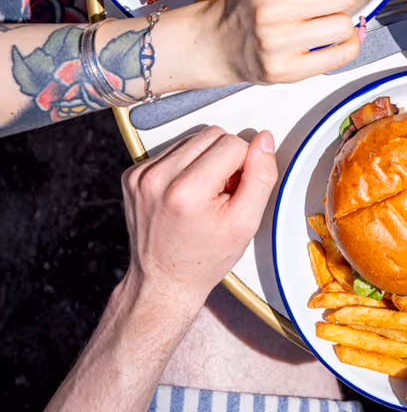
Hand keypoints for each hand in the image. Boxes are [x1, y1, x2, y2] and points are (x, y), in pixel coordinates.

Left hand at [121, 126, 277, 308]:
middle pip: (213, 135)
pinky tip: (186, 193)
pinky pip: (174, 150)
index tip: (234, 193)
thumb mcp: (246, 223)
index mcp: (186, 190)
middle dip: (225, 159)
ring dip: (205, 160)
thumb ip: (261, 177)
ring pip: (194, 139)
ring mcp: (141, 175)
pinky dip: (186, 165)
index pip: (233, 143)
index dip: (244, 166)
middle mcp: (157, 178)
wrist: (163, 281)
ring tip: (203, 195)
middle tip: (220, 194)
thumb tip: (264, 141)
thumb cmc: (203, 258)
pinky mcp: (133, 174)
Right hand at [200, 0, 406, 85]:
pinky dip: (344, 46)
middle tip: (313, 3)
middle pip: (347, 0)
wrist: (215, 40)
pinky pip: (342, 55)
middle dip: (341, 0)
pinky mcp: (284, 71)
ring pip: (345, 26)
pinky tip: (323, 42)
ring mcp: (278, 42)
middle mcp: (275, 7)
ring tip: (310, 24)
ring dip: (340, 24)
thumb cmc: (255, 1)